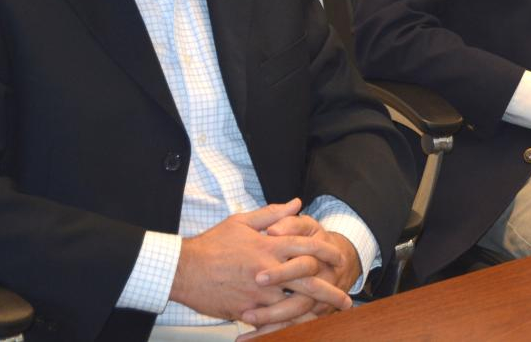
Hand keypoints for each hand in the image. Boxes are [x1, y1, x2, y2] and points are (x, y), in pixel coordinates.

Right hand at [169, 198, 351, 321]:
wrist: (183, 269)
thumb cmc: (212, 244)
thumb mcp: (241, 221)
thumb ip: (272, 213)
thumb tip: (297, 203)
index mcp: (269, 244)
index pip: (307, 246)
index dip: (328, 252)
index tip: (341, 259)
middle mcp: (269, 268)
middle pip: (308, 280)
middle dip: (330, 290)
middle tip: (346, 297)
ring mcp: (259, 291)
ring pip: (294, 303)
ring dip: (315, 310)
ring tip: (330, 316)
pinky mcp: (247, 309)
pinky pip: (273, 319)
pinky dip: (288, 323)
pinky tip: (301, 328)